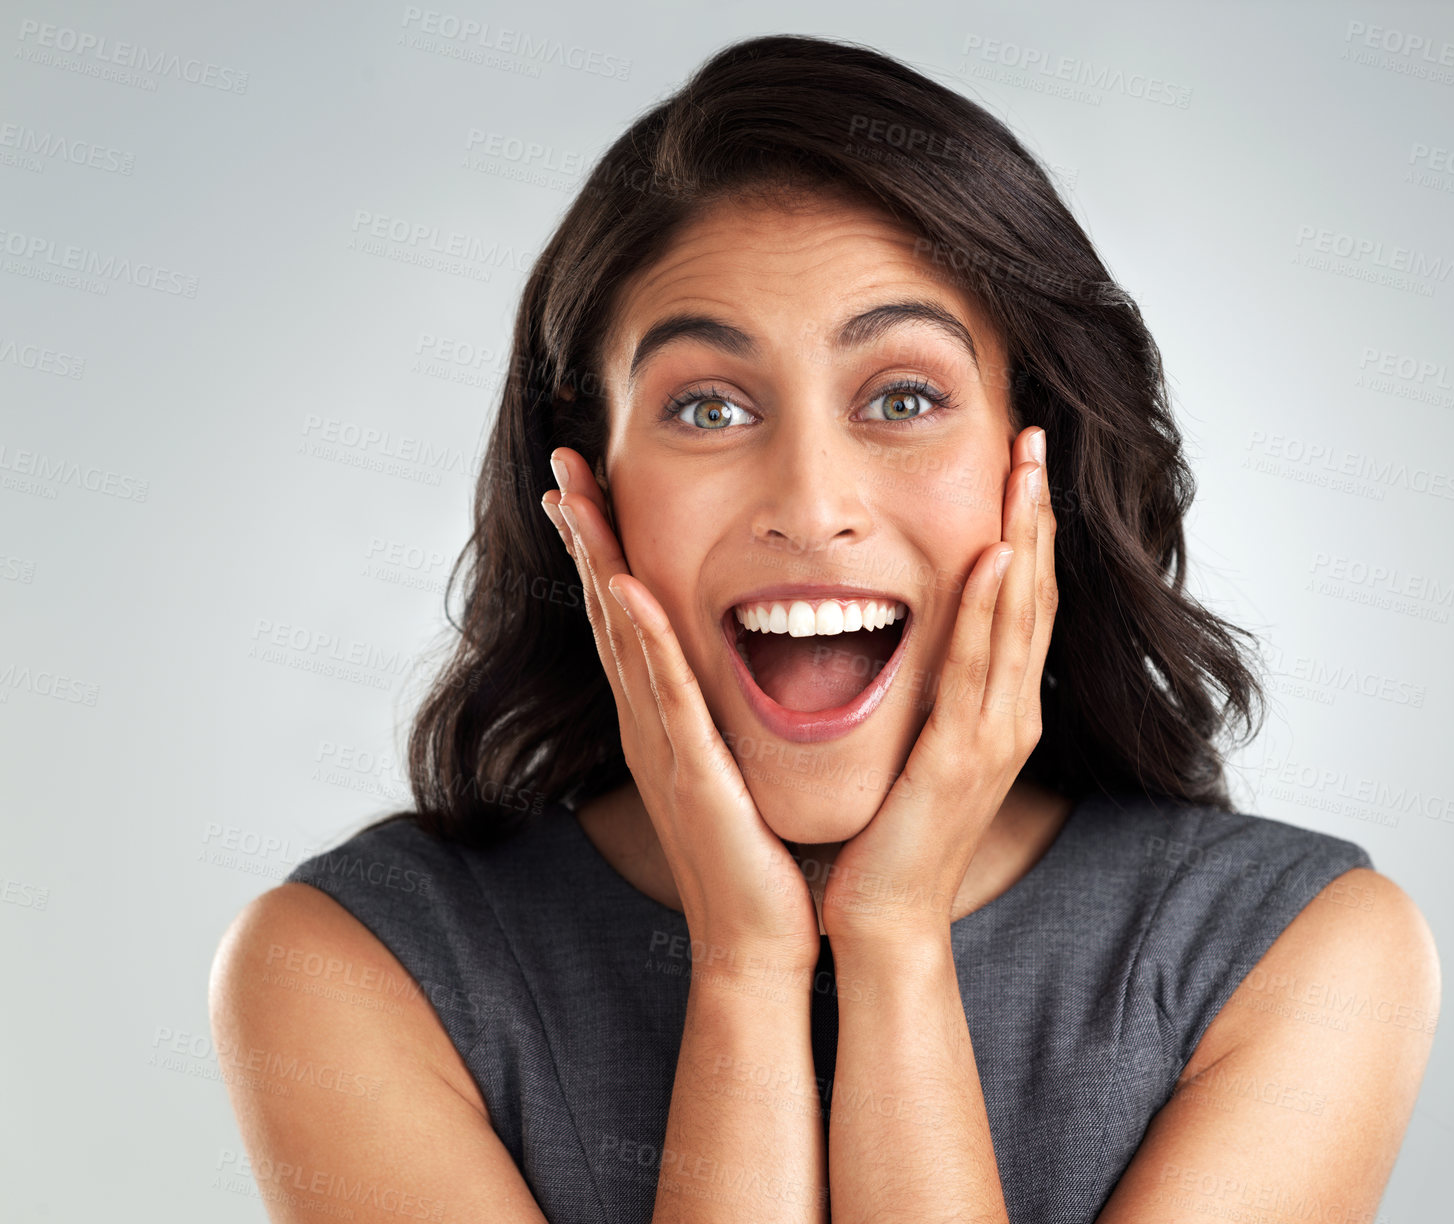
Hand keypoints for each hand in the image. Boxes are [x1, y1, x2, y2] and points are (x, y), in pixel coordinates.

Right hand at [541, 448, 821, 977]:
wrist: (759, 942)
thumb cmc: (757, 859)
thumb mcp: (735, 768)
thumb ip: (724, 717)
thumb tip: (741, 663)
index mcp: (664, 722)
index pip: (627, 618)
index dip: (603, 550)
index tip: (589, 488)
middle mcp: (650, 727)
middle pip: (608, 613)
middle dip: (586, 537)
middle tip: (565, 466)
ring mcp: (664, 749)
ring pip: (624, 641)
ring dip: (599, 566)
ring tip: (579, 500)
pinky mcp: (692, 776)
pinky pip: (666, 697)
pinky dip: (644, 642)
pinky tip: (628, 591)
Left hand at [819, 425, 1057, 951]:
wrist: (882, 916)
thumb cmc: (889, 833)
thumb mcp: (914, 742)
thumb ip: (925, 688)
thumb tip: (911, 631)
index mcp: (996, 709)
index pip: (1019, 601)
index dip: (1026, 529)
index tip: (1019, 465)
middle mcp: (1009, 715)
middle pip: (1032, 595)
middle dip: (1034, 513)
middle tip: (1032, 440)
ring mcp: (994, 737)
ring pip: (1017, 620)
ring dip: (1023, 539)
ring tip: (1024, 472)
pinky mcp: (961, 760)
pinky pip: (977, 671)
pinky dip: (989, 611)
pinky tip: (995, 558)